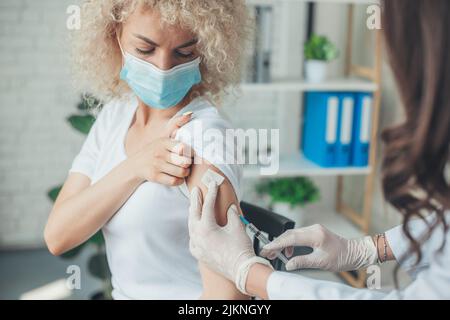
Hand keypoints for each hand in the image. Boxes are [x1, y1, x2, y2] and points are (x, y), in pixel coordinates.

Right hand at [129, 113, 193, 185]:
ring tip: (184, 171)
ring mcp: (156, 165)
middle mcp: (160, 152)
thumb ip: (176, 127)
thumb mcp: (163, 138)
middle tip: (187, 165)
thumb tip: (191, 113)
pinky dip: (180, 181)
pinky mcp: (155, 176)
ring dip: (185, 173)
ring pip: (181, 172)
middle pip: (184, 161)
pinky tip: (178, 178)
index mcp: (164, 142)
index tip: (190, 155)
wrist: (135, 164)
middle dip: (189, 164)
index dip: (190, 153)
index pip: (183, 148)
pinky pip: (174, 181)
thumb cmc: (155, 151)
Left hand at [188, 183, 272, 293]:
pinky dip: (194, 232)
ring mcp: (197, 247)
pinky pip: (192, 240)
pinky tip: (195, 228)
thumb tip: (230, 208)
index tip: (213, 184)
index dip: (211, 193)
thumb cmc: (240, 250)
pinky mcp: (199, 255)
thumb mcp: (238, 227)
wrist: (241, 270)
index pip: (207, 206)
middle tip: (195, 191)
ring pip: (191, 227)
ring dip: (193, 215)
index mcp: (206, 228)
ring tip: (194, 206)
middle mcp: (198, 237)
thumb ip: (232, 214)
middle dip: (195, 201)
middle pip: (194, 214)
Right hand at [260, 224, 377, 271]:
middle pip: (289, 234)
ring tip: (276, 254)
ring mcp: (314, 228)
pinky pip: (298, 235)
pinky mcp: (314, 231)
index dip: (276, 244)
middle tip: (267, 253)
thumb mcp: (321, 262)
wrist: (355, 252)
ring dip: (282, 243)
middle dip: (276, 243)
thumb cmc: (342, 257)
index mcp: (315, 235)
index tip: (267, 250)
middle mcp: (313, 229)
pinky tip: (289, 252)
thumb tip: (288, 264)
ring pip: (292, 234)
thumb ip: (302, 262)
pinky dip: (290, 242)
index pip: (290, 238)